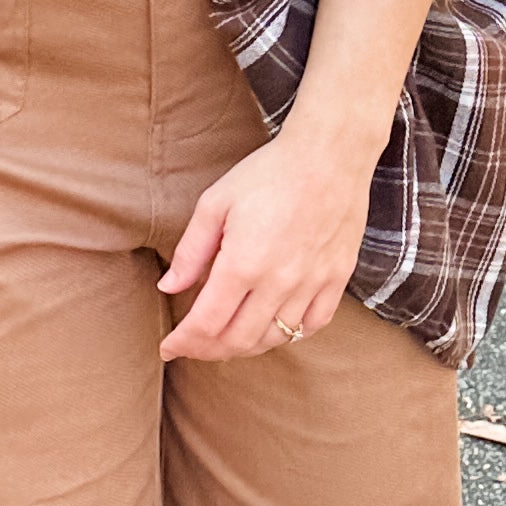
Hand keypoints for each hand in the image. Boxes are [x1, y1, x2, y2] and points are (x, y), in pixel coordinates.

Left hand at [158, 111, 374, 361]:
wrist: (329, 155)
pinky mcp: (337, 279)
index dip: (183, 342)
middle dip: (208, 350)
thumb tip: (169, 287)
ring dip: (245, 347)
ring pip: (275, 338)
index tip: (169, 347)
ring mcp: (312, 284)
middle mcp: (278, 282)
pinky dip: (289, 334)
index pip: (206, 324)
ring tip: (227, 340)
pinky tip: (273, 327)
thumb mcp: (215, 203)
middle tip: (193, 345)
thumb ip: (191, 251)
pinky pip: (313, 324)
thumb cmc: (268, 173)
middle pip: (238, 340)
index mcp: (242, 263)